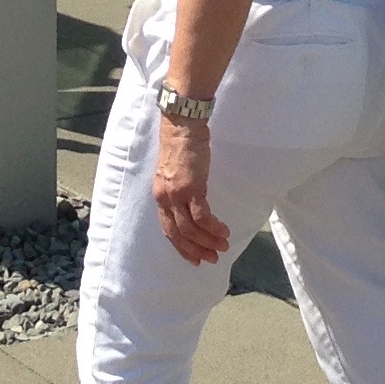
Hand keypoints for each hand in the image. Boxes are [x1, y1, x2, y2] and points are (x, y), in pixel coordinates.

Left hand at [151, 113, 228, 266]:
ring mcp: (177, 194)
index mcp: (160, 196)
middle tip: (212, 258)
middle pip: (178, 234)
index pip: (168, 229)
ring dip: (208, 241)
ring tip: (223, 245)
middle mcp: (165, 199)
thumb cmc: (181, 145)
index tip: (195, 258)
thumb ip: (180, 190)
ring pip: (191, 229)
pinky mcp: (192, 188)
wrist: (182, 125)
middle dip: (195, 250)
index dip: (181, 247)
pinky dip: (213, 227)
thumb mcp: (175, 173)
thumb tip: (192, 204)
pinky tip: (223, 231)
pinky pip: (203, 216)